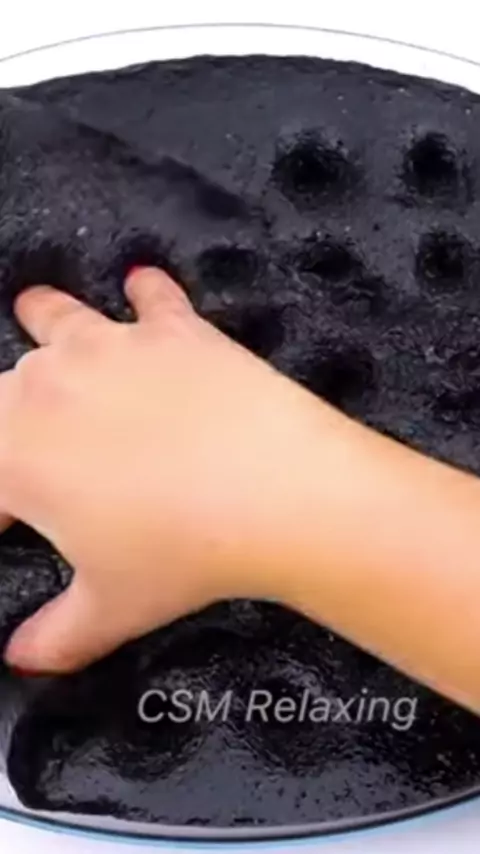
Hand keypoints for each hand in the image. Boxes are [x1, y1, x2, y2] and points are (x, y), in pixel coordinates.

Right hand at [0, 268, 327, 673]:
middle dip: (10, 421)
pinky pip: (152, 301)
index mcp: (14, 451)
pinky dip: (146, 296)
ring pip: (57, 320)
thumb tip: (25, 659)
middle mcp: (50, 385)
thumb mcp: (110, 607)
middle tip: (41, 456)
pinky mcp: (174, 330)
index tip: (11, 522)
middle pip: (7, 391)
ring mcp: (113, 347)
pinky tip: (143, 284)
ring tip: (34, 309)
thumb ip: (56, 635)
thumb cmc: (182, 553)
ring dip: (44, 320)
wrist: (273, 492)